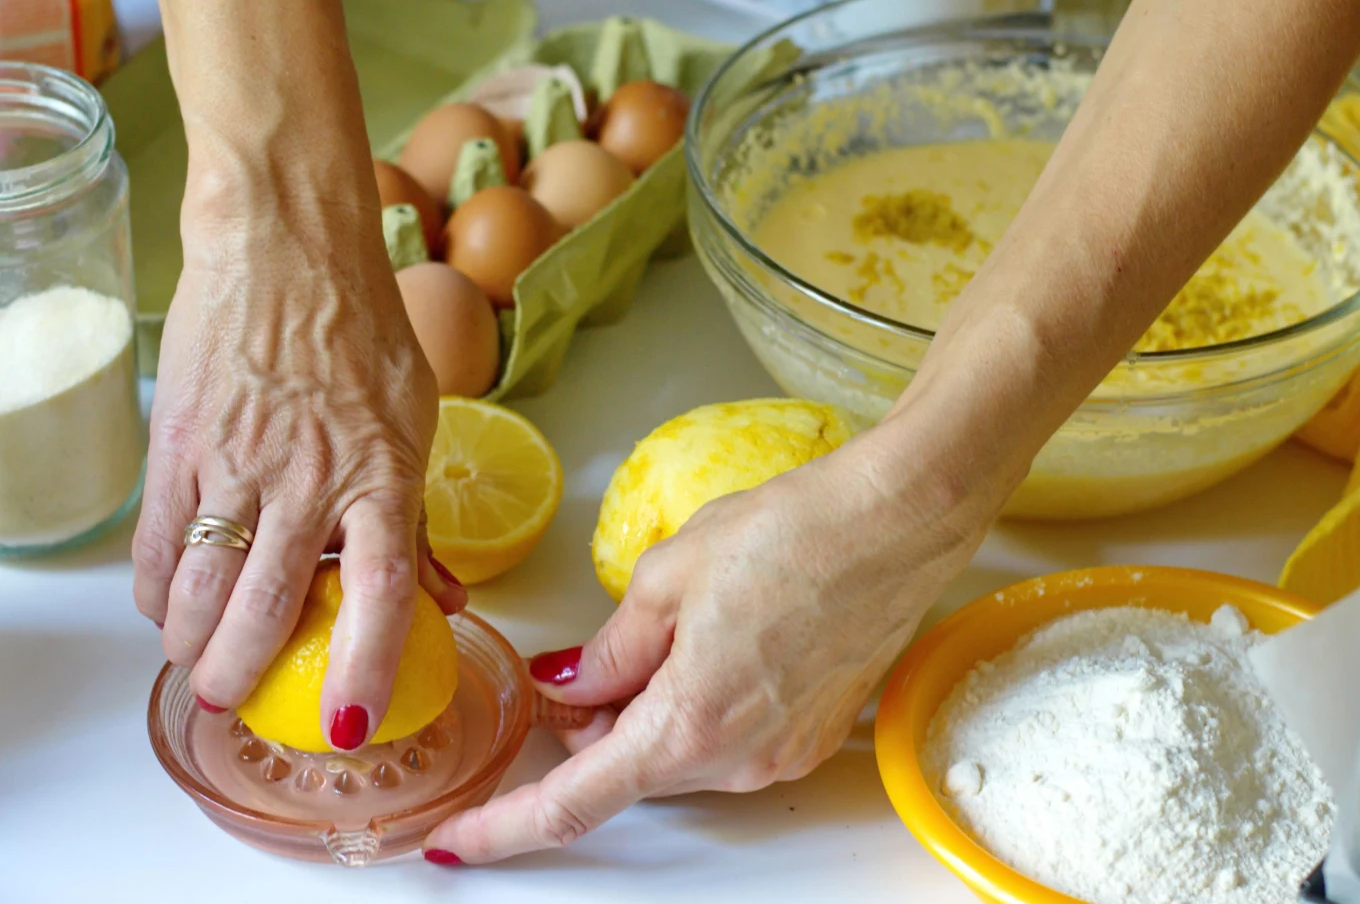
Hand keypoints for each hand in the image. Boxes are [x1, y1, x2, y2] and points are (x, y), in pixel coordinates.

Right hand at [131, 194, 464, 748]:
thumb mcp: (414, 420)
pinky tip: (160, 604)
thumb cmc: (361, 328)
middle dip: (242, 670)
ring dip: (189, 638)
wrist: (285, 247)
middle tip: (235, 698)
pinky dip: (153, 584)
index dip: (367, 667)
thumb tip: (441, 596)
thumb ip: (416, 515)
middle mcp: (310, 478)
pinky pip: (158, 536)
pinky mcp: (182, 442)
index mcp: (382, 474)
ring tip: (192, 660)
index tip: (350, 721)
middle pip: (268, 605)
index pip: (381, 593)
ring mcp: (238, 461)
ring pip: (199, 581)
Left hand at [421, 429, 996, 861]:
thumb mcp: (668, 577)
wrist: (897, 523)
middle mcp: (737, 761)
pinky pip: (726, 742)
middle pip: (628, 770)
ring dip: (647, 711)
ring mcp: (780, 755)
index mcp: (688, 724)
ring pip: (677, 754)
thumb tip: (571, 687)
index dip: (505, 827)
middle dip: (590, 728)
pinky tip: (716, 639)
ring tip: (672, 625)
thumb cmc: (791, 534)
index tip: (458, 842)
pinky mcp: (811, 737)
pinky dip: (696, 709)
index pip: (574, 800)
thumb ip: (608, 650)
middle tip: (584, 658)